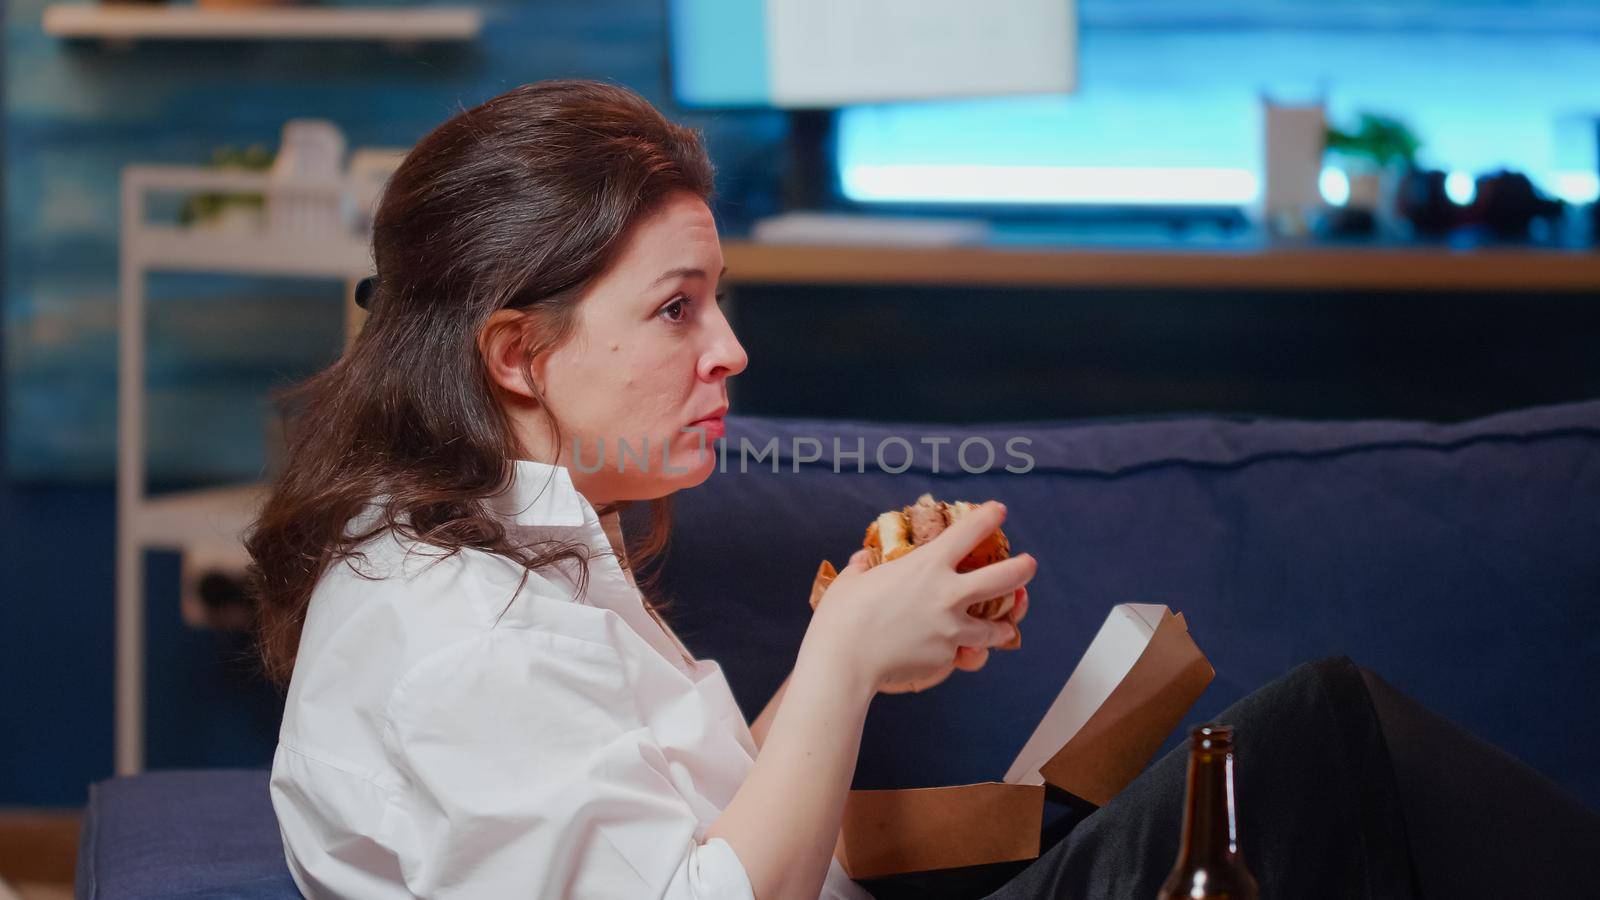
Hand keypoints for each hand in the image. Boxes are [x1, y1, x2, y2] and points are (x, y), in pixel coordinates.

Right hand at [803, 501, 1035, 697]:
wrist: (844, 660)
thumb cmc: (842, 616)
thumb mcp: (850, 581)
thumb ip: (863, 567)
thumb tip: (862, 560)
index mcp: (926, 565)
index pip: (968, 532)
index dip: (988, 517)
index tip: (999, 511)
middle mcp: (947, 593)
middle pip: (1003, 578)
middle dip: (1021, 569)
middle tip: (1029, 564)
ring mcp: (951, 628)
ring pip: (993, 628)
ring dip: (1002, 626)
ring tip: (1006, 626)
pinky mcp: (946, 656)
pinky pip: (963, 655)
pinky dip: (963, 654)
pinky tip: (962, 656)